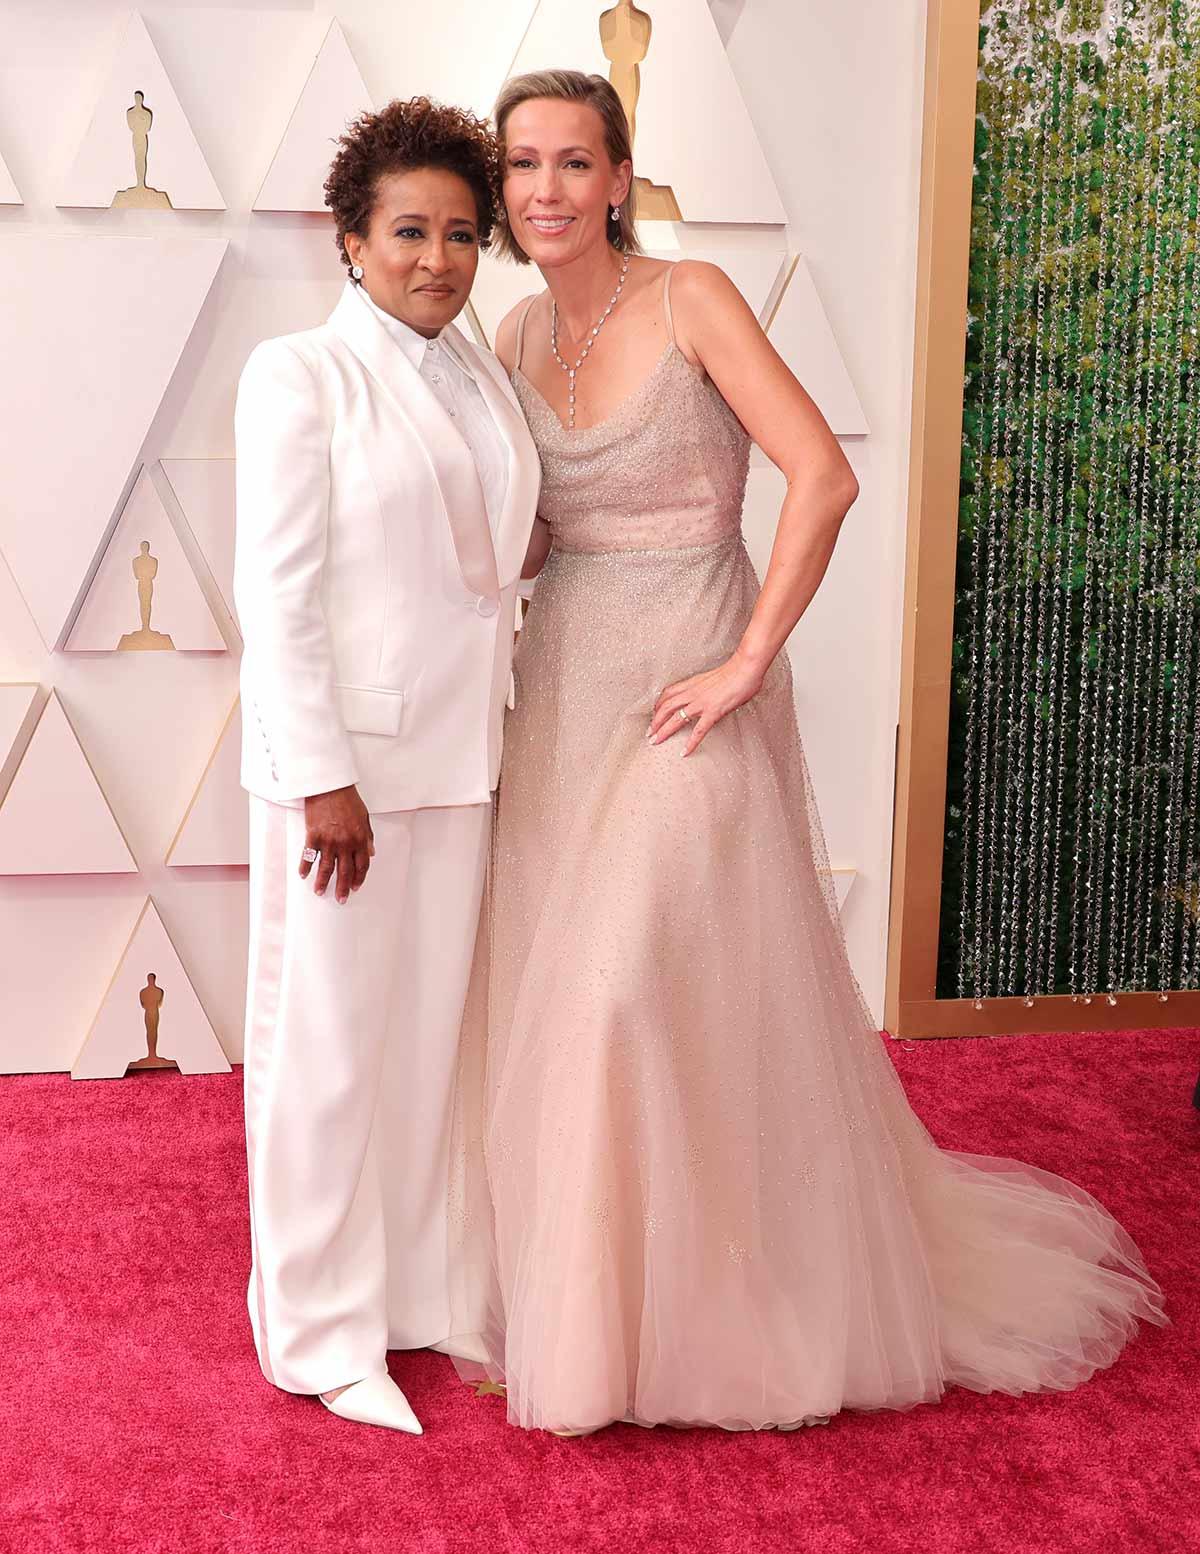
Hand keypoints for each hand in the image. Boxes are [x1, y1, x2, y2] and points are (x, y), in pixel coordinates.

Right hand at [300, 785, 374, 902]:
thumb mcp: (364, 816)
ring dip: (323, 882)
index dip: (359, 878)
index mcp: (359, 838)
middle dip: (342, 887)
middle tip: (340, 899)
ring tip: (320, 892)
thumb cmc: (347, 798)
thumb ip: (368, 836)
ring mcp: (328, 841)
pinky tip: (303, 875)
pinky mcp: (313, 836)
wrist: (328, 786)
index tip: (355, 887)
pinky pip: (309, 856)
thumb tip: (371, 852)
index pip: (361, 865)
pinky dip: (305, 867)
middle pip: (344, 871)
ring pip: (326, 868)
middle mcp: (344, 843)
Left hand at [648, 652, 766, 756]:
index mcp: (693, 683)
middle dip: (654, 721)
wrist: (745, 668)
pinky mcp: (713, 712)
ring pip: (675, 719)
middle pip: (666, 707)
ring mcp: (701, 703)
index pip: (668, 693)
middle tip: (649, 733)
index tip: (654, 713)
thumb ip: (707, 687)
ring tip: (655, 742)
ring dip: (663, 731)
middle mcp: (693, 693)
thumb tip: (710, 694)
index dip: (658, 704)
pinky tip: (685, 752)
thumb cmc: (735, 671)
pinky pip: (698, 731)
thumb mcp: (714, 678)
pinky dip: (690, 743)